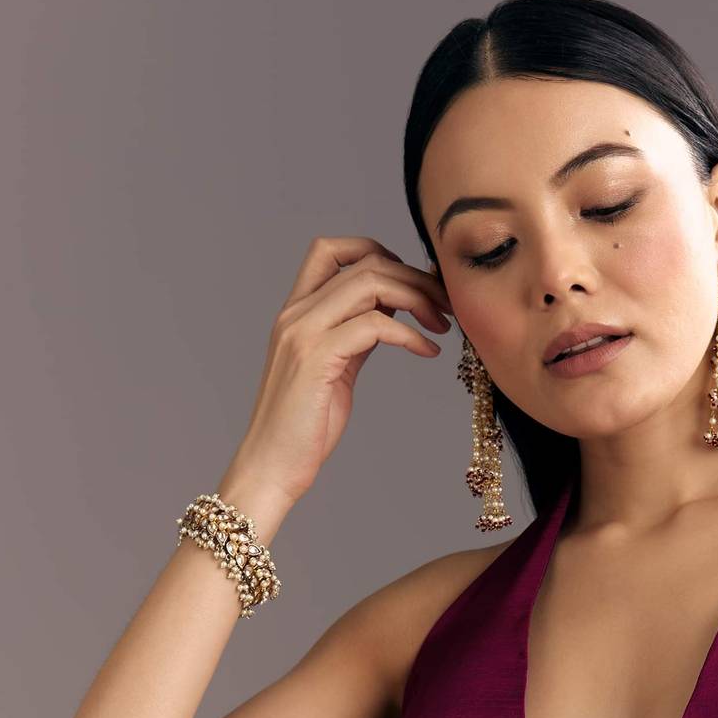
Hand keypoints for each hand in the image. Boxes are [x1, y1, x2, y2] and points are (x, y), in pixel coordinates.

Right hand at [228, 236, 452, 504]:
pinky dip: (411, 333)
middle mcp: (296, 314)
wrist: (271, 467)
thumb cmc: (304, 427)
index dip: (378, 253)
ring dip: (417, 297)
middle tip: (446, 304)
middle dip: (413, 277)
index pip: (331, 250)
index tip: (413, 283)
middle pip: (364, 263)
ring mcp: (304, 333)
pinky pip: (376, 325)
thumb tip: (391, 312)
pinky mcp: (317, 358)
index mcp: (296, 312)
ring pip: (371, 283)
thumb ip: (355, 336)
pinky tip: (429, 352)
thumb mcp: (335, 369)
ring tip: (443, 323)